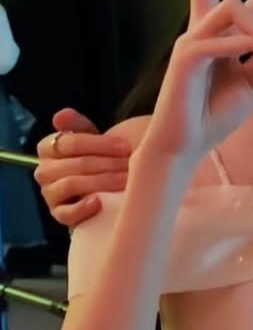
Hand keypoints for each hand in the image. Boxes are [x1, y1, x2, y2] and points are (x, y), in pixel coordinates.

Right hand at [34, 111, 130, 227]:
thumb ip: (79, 126)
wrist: (101, 192)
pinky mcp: (58, 214)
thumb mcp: (91, 142)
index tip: (125, 146)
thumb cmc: (97, 161)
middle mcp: (44, 171)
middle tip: (132, 164)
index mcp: (48, 148)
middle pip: (75, 163)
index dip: (100, 144)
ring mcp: (50, 193)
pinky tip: (100, 202)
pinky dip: (82, 208)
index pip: (69, 142)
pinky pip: (65, 213)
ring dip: (102, 181)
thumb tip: (62, 114)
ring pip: (71, 184)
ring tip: (126, 180)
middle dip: (107, 163)